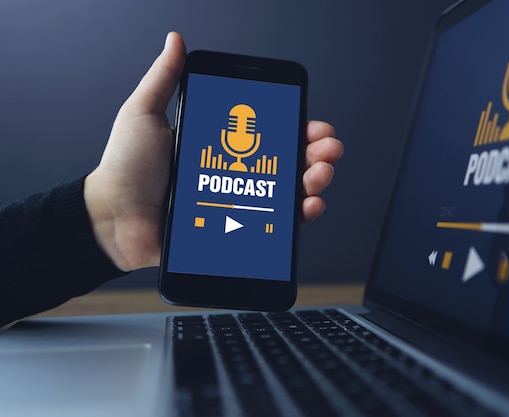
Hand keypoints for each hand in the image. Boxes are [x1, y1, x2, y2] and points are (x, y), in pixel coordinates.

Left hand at [84, 32, 342, 271]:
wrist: (111, 218)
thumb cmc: (125, 168)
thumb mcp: (145, 114)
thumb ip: (164, 79)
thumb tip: (176, 40)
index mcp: (220, 145)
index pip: (270, 134)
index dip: (298, 129)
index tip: (316, 125)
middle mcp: (234, 173)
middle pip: (288, 162)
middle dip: (316, 154)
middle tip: (328, 149)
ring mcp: (237, 204)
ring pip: (288, 192)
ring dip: (313, 182)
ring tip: (321, 174)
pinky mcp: (235, 232)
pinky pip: (274, 226)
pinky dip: (298, 217)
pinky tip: (307, 206)